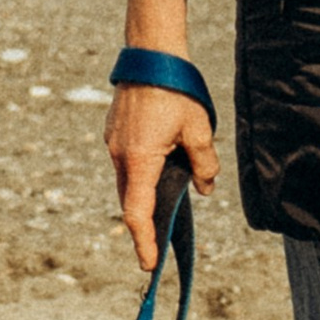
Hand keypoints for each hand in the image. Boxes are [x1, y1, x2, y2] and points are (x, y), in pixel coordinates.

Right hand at [106, 0, 218, 270]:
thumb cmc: (175, 90)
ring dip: (143, 198)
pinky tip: (159, 172)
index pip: (138, 212)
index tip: (148, 265)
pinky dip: (140, 176)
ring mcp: (114, 144)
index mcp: (140, 159)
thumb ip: (204, 164)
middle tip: (157, 247)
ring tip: (162, 210)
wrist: (150, 54)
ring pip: (127, 183)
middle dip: (143, 225)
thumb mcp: (198, 130)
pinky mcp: (115, 133)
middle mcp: (121, 155)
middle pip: (130, 202)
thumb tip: (205, 188)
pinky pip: (126, 164)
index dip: (144, 242)